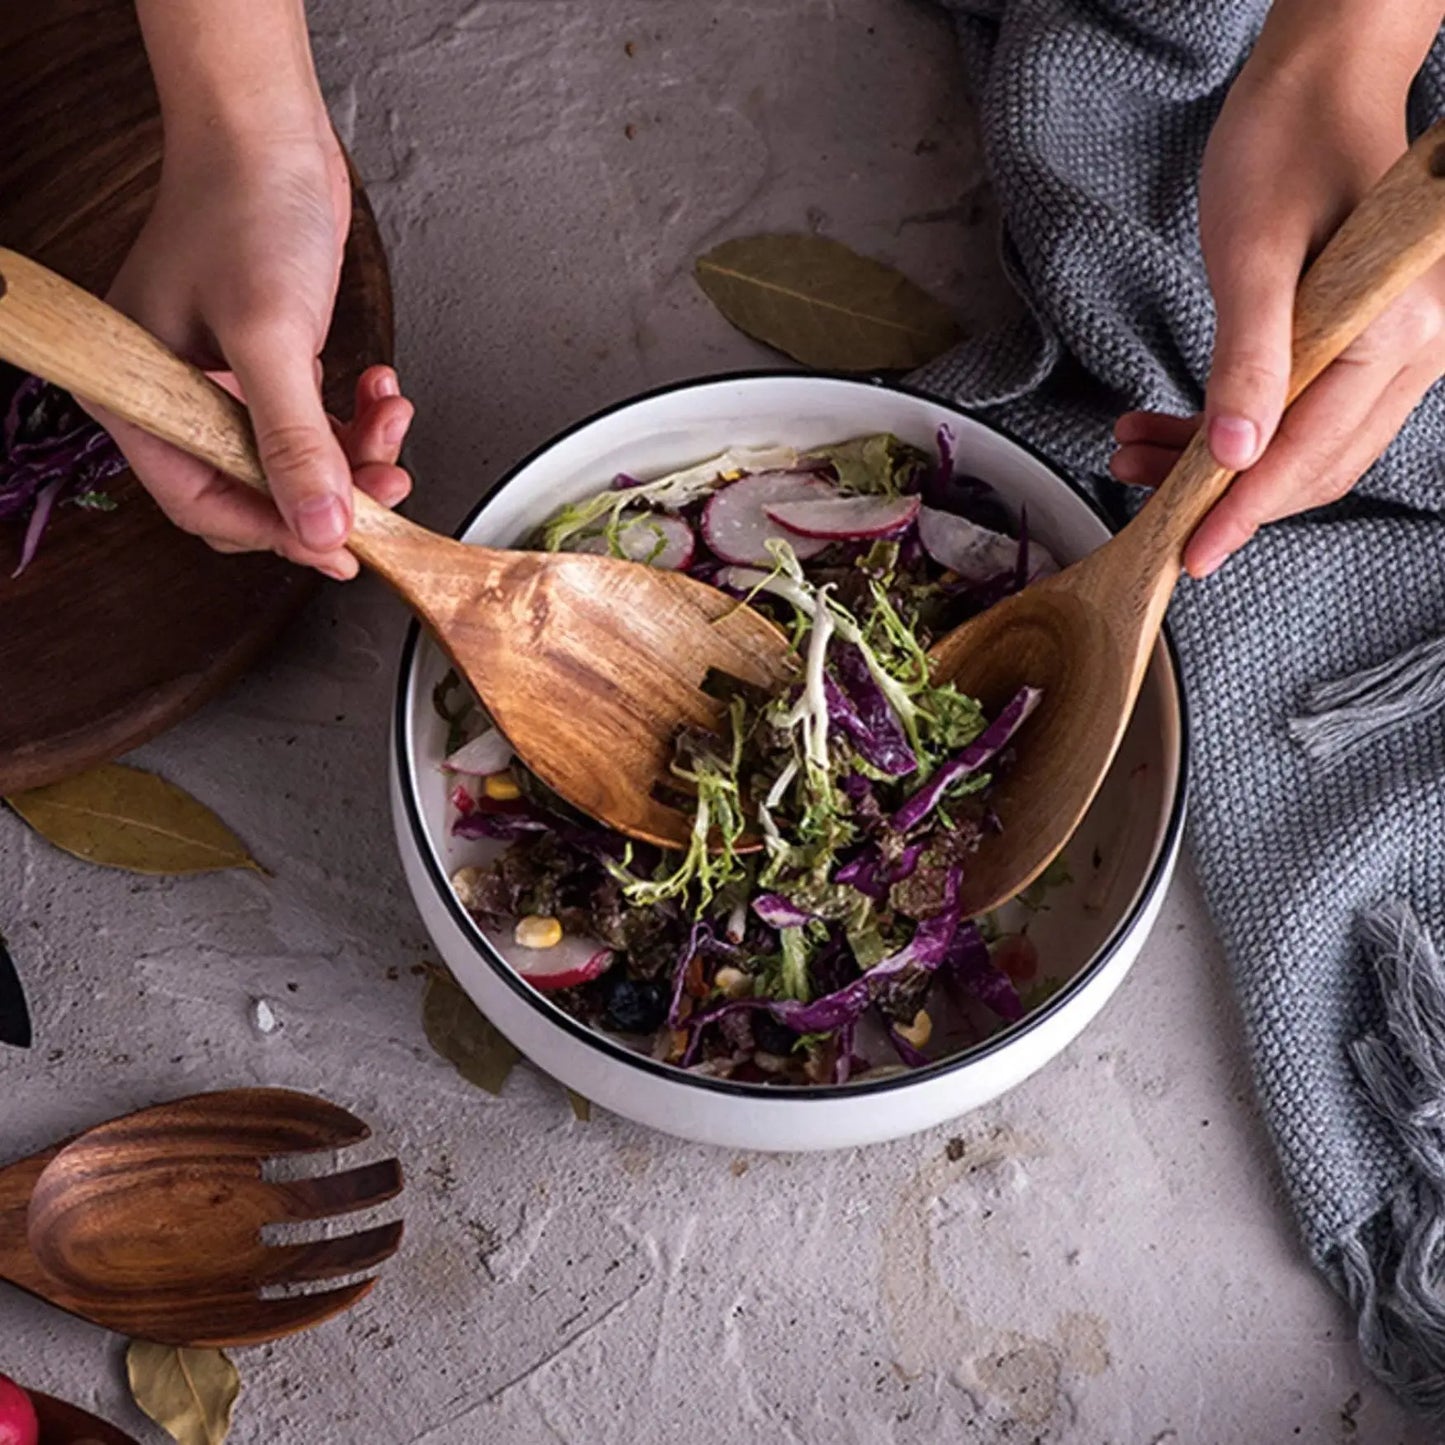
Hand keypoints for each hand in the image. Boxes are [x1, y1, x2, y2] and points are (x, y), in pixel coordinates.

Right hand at [101, 124, 411, 577]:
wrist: (270, 133)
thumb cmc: (244, 210)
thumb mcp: (271, 338)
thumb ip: (295, 442)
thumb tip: (320, 529)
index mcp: (140, 396)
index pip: (204, 502)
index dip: (276, 531)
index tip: (340, 548)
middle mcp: (175, 396)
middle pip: (255, 490)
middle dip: (327, 491)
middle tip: (384, 489)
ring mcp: (223, 382)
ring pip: (294, 459)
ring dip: (354, 452)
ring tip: (391, 422)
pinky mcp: (268, 364)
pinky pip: (314, 421)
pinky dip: (355, 416)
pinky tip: (381, 390)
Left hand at [1110, 5, 1444, 577]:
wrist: (1315, 83)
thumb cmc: (1285, 147)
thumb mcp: (1251, 255)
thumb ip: (1248, 358)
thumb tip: (1238, 453)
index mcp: (1396, 332)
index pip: (1310, 454)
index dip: (1244, 512)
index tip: (1188, 554)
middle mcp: (1413, 351)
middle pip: (1314, 465)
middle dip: (1224, 496)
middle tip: (1142, 503)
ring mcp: (1395, 348)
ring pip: (1303, 443)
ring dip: (1218, 464)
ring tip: (1132, 451)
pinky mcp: (1363, 340)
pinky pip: (1301, 409)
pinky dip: (1234, 428)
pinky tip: (1168, 424)